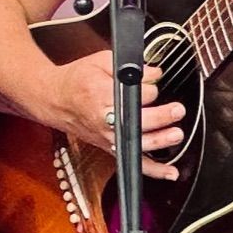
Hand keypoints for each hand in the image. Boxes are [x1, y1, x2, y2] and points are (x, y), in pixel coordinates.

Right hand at [45, 50, 187, 182]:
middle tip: (176, 110)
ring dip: (160, 142)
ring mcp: (107, 137)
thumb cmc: (76, 80)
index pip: (130, 95)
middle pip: (135, 123)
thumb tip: (155, 72)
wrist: (56, 100)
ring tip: (176, 134)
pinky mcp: (110, 147)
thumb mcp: (100, 61)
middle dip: (160, 117)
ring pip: (136, 145)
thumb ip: (129, 66)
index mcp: (99, 94)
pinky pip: (133, 163)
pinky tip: (170, 171)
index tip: (153, 82)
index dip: (148, 88)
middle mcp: (103, 119)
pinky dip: (153, 170)